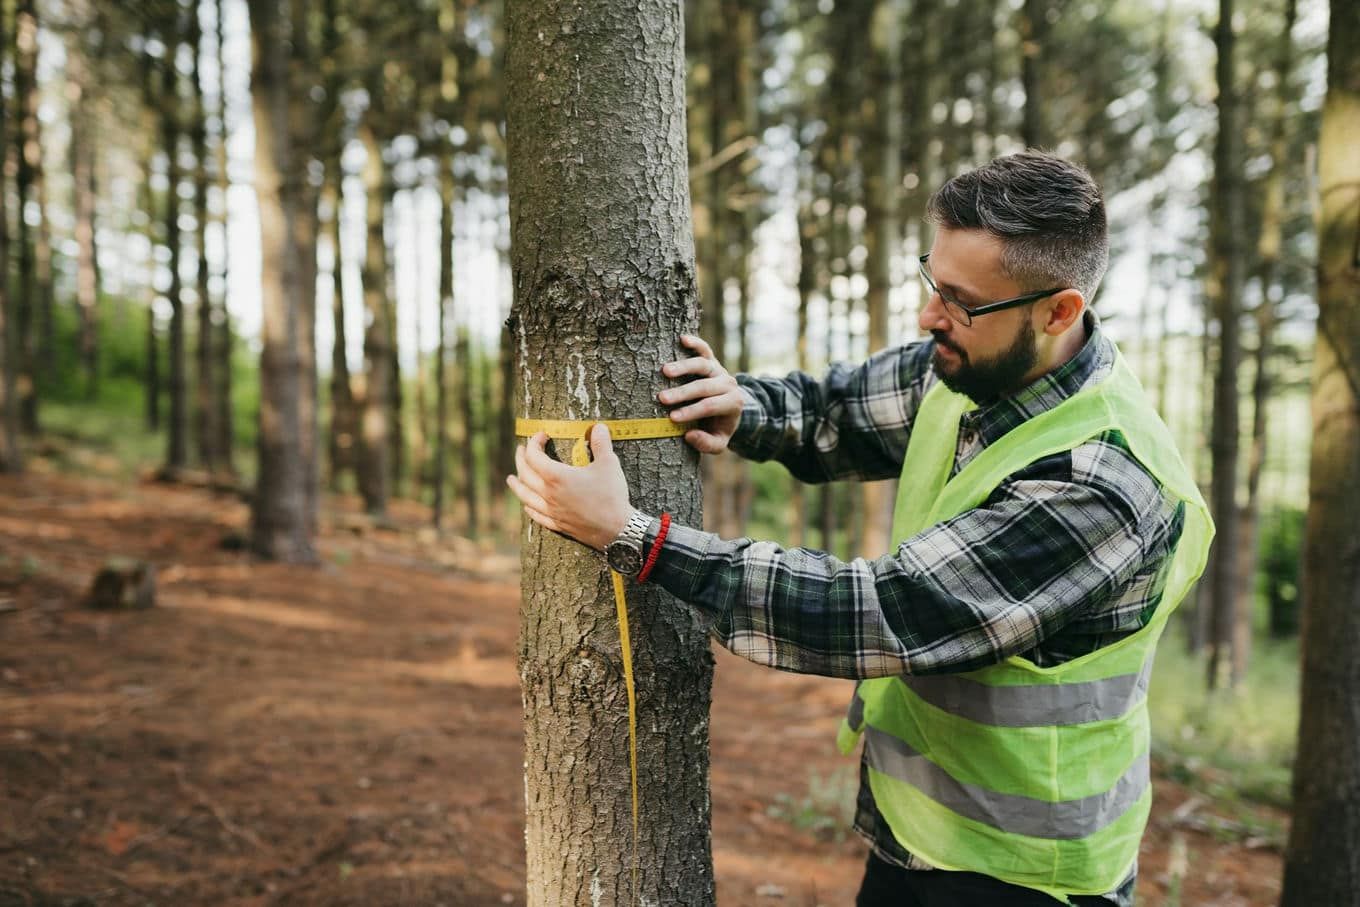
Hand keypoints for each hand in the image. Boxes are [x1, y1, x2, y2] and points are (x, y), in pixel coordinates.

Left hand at [506, 423, 633, 550]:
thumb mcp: (609, 464)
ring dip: (516, 485)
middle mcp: (548, 494)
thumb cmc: (611, 495)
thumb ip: (601, 443)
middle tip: (521, 450)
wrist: (616, 529)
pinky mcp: (557, 524)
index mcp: (557, 477)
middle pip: (525, 474)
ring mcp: (551, 511)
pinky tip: (526, 505)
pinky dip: (528, 507)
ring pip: (525, 496)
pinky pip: (535, 515)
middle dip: (521, 459)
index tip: (542, 435)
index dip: (534, 443)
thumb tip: (598, 427)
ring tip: (511, 479)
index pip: (534, 456)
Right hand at [659, 335, 742, 453]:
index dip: (691, 411)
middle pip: (704, 386)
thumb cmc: (718, 428)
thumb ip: (707, 444)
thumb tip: (689, 436)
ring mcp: (720, 370)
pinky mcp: (712, 360)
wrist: (731, 410)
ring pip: (703, 365)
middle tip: (662, 398)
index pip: (710, 406)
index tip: (672, 418)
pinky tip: (682, 338)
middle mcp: (728, 384)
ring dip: (683, 367)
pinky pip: (705, 349)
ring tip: (664, 371)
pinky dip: (695, 343)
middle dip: (683, 393)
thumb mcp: (719, 442)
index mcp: (732, 403)